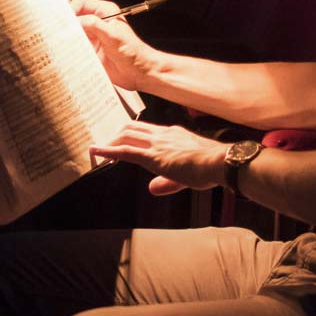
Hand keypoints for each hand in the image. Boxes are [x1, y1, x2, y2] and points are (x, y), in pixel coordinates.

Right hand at [72, 0, 155, 89]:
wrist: (138, 72)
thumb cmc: (133, 52)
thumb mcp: (113, 35)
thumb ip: (94, 25)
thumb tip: (76, 20)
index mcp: (104, 11)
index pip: (81, 3)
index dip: (71, 9)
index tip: (66, 20)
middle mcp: (96, 22)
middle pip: (74, 17)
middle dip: (67, 23)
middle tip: (60, 31)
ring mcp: (92, 36)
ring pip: (72, 32)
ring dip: (67, 37)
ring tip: (63, 42)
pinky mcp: (89, 49)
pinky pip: (74, 46)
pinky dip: (69, 48)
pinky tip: (68, 52)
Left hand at [91, 121, 226, 195]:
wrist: (219, 162)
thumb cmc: (211, 166)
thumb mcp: (187, 174)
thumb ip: (167, 181)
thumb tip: (152, 188)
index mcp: (173, 134)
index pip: (147, 129)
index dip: (133, 132)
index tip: (123, 136)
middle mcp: (163, 134)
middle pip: (133, 127)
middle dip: (117, 134)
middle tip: (106, 143)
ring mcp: (156, 143)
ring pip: (126, 135)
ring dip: (110, 141)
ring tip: (99, 148)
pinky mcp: (153, 155)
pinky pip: (125, 150)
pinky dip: (107, 150)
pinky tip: (96, 151)